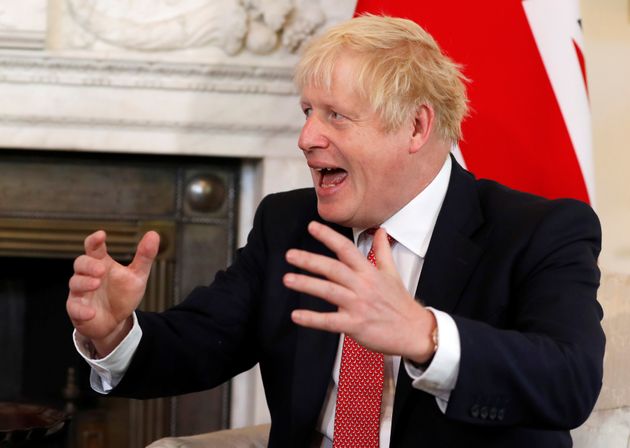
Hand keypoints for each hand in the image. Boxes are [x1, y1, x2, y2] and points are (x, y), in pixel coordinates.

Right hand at [66, 230, 159, 356]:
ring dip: (84, 282)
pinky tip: (91, 312)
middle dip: (89, 264)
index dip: (95, 240)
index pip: (94, 248)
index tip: (101, 235)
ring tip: (97, 283)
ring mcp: (81, 292)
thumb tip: (154, 234)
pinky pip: (74, 308)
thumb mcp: (138, 275)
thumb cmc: (123, 294)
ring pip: (75, 283)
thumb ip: (144, 256)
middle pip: (81, 263)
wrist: (116, 321)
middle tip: (101, 269)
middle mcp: (88, 275)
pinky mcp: (77, 309)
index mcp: (101, 263)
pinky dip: (82, 310)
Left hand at [283, 221, 435, 363]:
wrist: (414, 331)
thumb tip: (380, 231)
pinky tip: (296, 315)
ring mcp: (358, 305)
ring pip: (329, 291)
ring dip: (307, 284)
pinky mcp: (355, 325)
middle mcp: (362, 286)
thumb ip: (381, 251)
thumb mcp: (392, 273)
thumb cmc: (400, 303)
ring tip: (288, 279)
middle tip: (290, 255)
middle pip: (333, 268)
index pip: (346, 249)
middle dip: (310, 260)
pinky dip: (312, 319)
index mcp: (369, 272)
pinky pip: (330, 321)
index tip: (312, 226)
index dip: (328, 236)